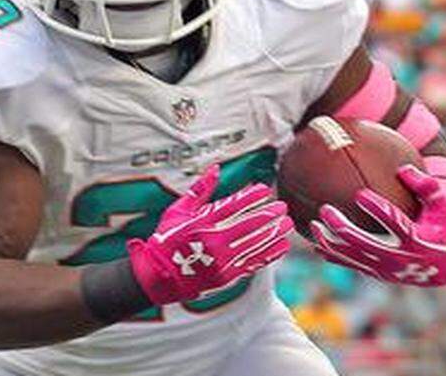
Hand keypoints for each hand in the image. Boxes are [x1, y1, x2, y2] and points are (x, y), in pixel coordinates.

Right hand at [127, 165, 292, 304]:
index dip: (250, 197)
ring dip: (273, 234)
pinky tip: (282, 246)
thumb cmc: (166, 240)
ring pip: (254, 244)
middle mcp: (213, 240)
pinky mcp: (226, 276)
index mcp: (201, 222)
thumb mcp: (177, 211)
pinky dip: (269, 254)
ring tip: (288, 224)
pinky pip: (252, 263)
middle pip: (247, 225)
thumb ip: (199, 190)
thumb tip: (216, 168)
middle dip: (268, 215)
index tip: (265, 189)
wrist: (158, 276)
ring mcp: (220, 260)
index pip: (231, 206)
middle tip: (283, 206)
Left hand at [310, 164, 445, 285]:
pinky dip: (333, 255)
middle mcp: (397, 256)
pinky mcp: (376, 273)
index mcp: (415, 239)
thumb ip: (426, 187)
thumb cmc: (440, 229)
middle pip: (364, 242)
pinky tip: (316, 243)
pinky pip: (350, 264)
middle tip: (325, 209)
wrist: (442, 267)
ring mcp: (384, 267)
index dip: (377, 209)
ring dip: (331, 242)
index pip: (394, 222)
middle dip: (342, 227)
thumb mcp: (441, 208)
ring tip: (313, 226)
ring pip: (352, 256)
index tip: (360, 194)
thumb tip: (403, 168)